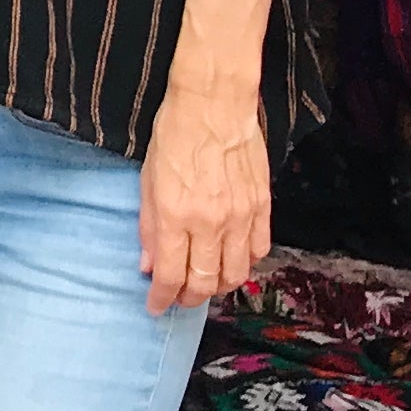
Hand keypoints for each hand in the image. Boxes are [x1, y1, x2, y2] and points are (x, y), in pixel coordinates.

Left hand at [138, 67, 269, 315]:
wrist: (215, 104)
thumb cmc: (173, 135)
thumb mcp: (147, 180)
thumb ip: (149, 227)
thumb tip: (149, 266)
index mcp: (177, 216)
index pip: (170, 275)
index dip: (162, 298)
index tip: (155, 307)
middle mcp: (211, 223)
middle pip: (205, 282)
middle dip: (188, 297)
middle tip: (178, 297)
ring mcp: (241, 216)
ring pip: (235, 274)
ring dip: (218, 287)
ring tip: (204, 283)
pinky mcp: (262, 206)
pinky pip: (258, 251)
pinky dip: (244, 265)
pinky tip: (231, 262)